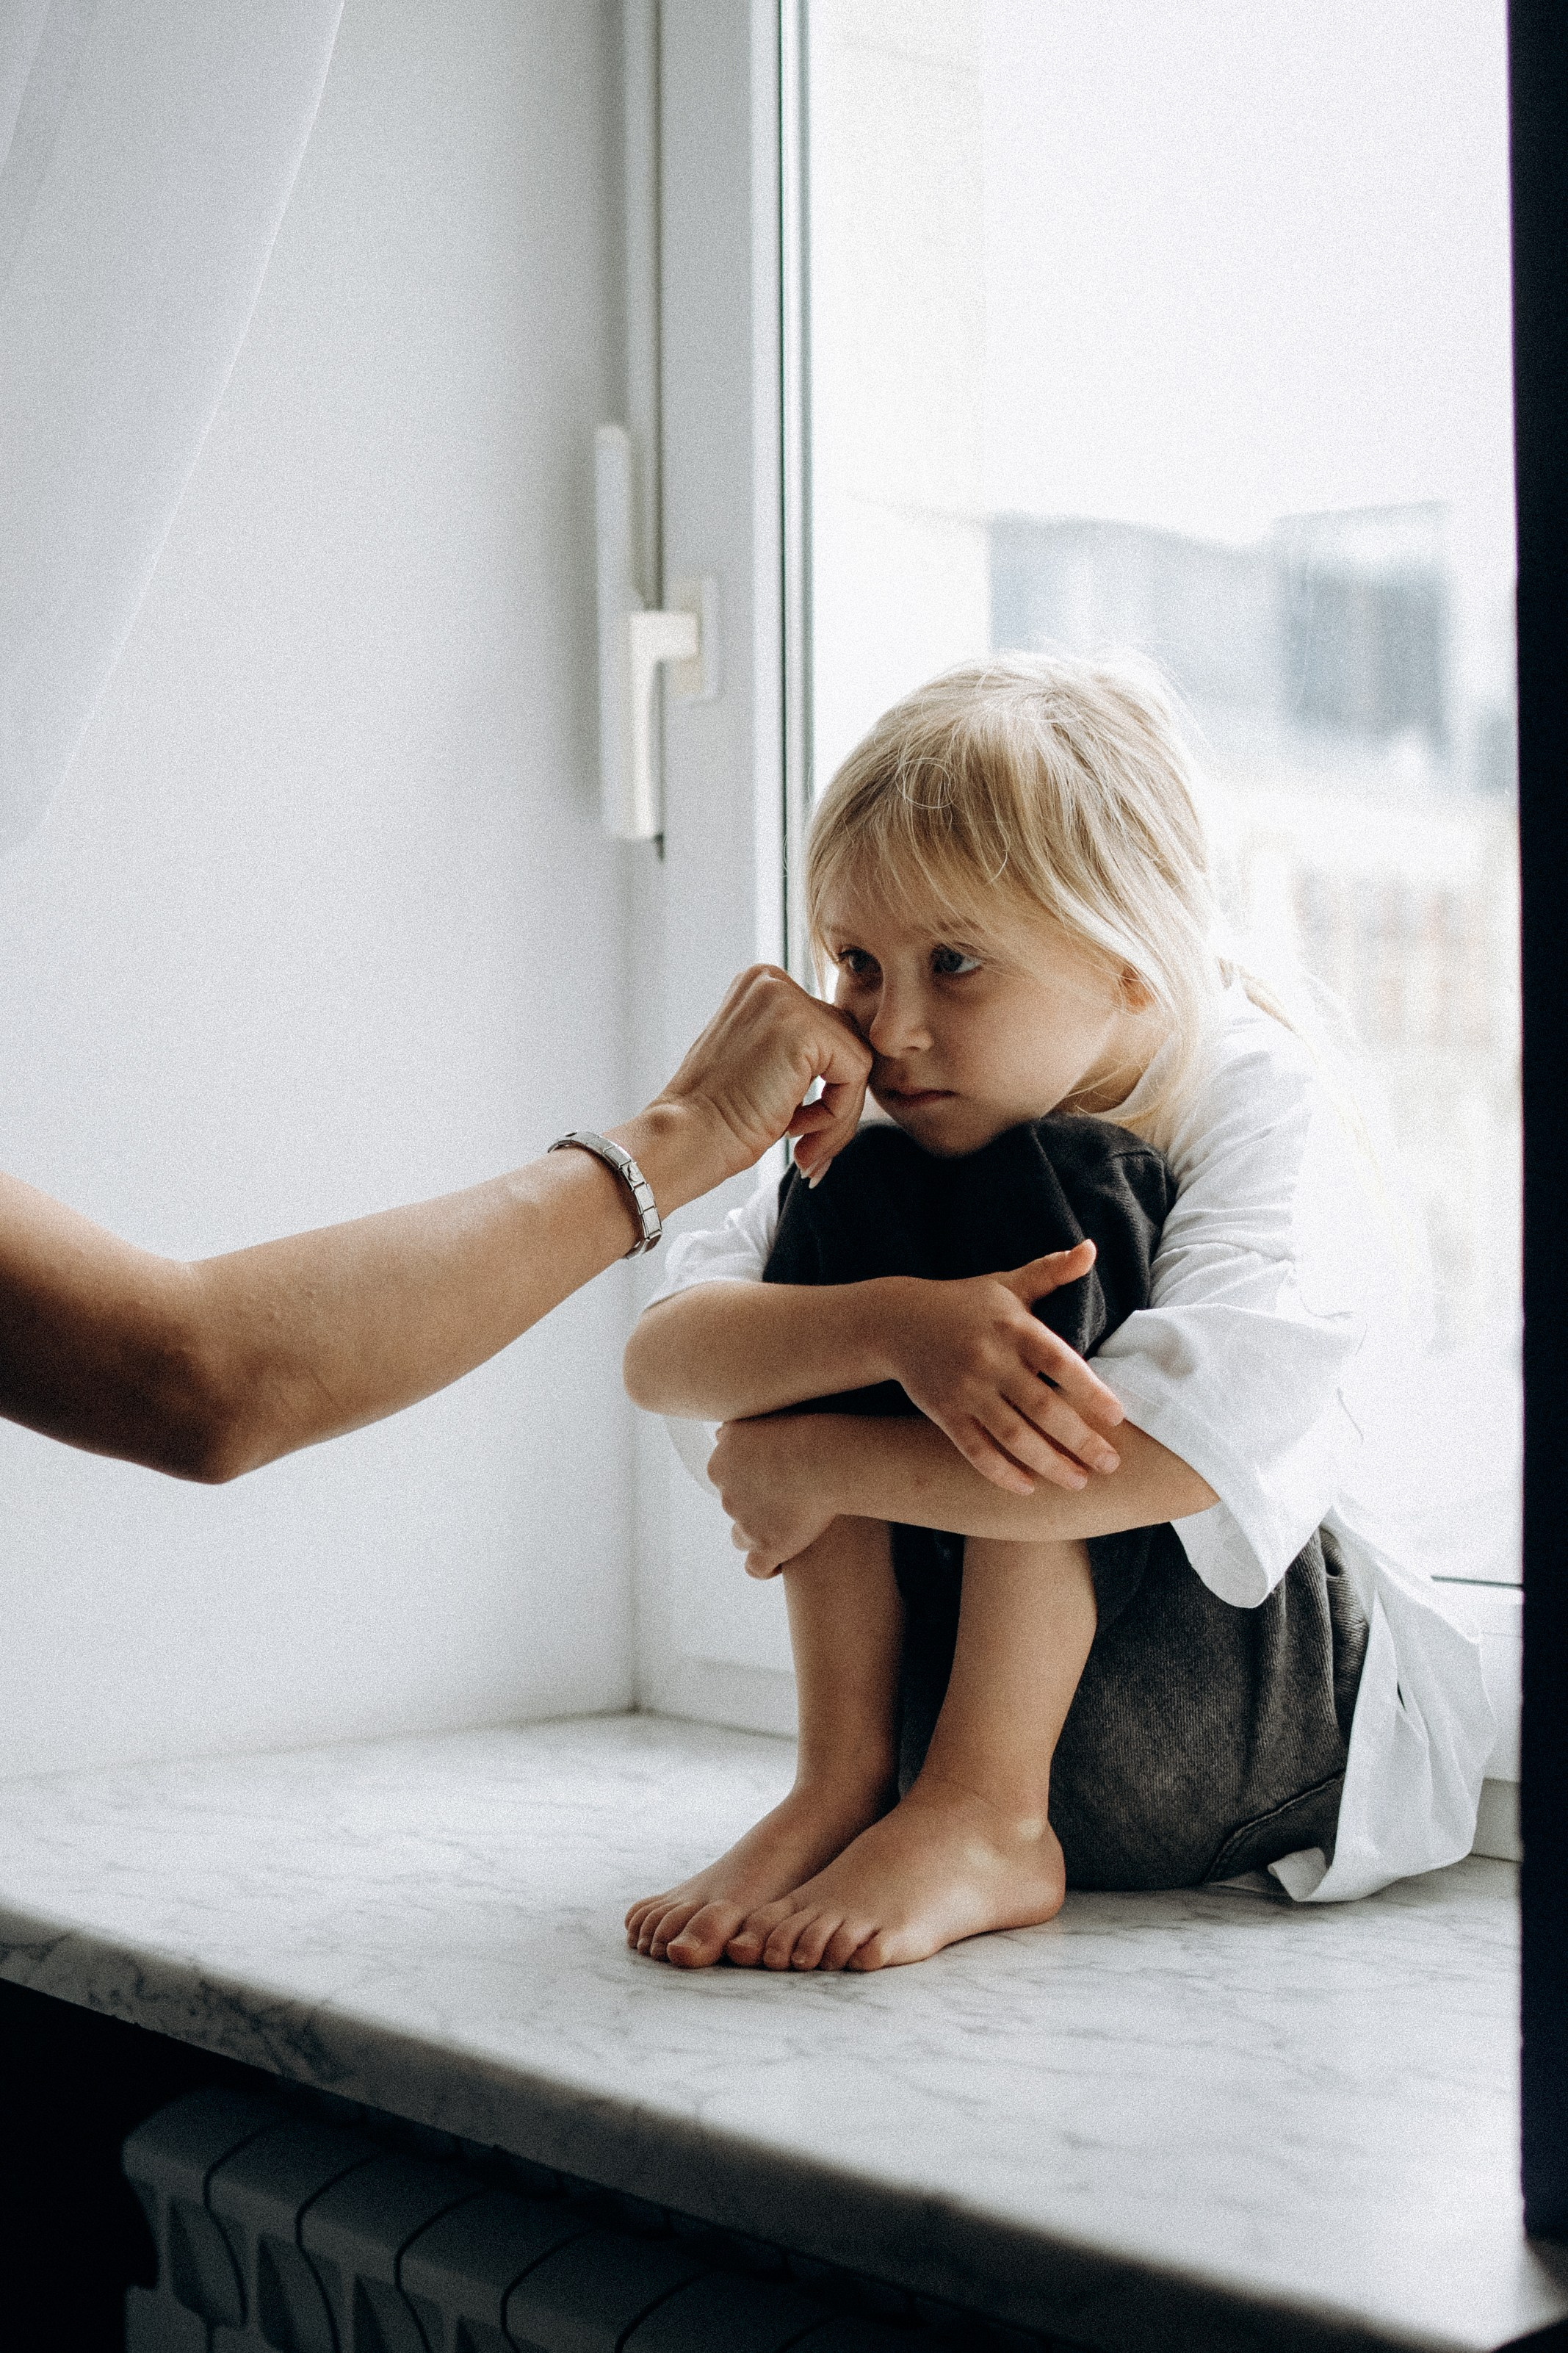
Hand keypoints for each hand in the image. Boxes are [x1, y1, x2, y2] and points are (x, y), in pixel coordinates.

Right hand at [632, 967, 870, 1198]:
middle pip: (846, 1044)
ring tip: (801, 1147)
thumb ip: (800, 1052)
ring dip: (838, 1117)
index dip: (823, 1090)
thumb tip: (854, 1065)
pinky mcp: (805, 1027)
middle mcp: (772, 980)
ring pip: (856, 1060)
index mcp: (760, 985)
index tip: (797, 1131)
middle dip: (836, 1105)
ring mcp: (787, 999)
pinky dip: (837, 1115)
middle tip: (806, 1148)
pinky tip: (793, 1130)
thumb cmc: (715, 1119)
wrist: (684, 1139)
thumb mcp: (760, 1066)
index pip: (827, 1033)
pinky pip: (857, 1073)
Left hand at [707, 1414, 839, 1578]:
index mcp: (720, 1464)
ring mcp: (745, 1524)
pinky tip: (782, 1562)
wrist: (823, 1458)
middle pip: (734, 1507)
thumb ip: (738, 1428)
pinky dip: (767, 1567)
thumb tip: (721, 1433)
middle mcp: (727, 1495)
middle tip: (787, 1499)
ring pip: (742, 1537)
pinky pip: (756, 1567)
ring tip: (786, 1530)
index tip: (771, 1478)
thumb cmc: (801, 1429)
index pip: (724, 1477)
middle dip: (756, 1506)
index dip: (749, 1479)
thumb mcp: (759, 1416)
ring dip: (759, 1534)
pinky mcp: (766, 1547)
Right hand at [881, 1242, 1125, 1497]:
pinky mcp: (943, 1411)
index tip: (1118, 1418)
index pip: (1058, 1361)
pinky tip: (1027, 1488)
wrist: (896, 1321)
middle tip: (1110, 1465)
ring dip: (1047, 1463)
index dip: (1089, 1390)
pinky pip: (975, 1448)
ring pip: (1012, 1435)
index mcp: (1012, 1326)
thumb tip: (1090, 1248)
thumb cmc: (965, 1302)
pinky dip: (1000, 1472)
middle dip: (1078, 1440)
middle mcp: (989, 1358)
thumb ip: (1050, 1271)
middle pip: (1041, 1406)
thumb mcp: (1006, 1283)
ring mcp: (964, 1388)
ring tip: (1077, 1482)